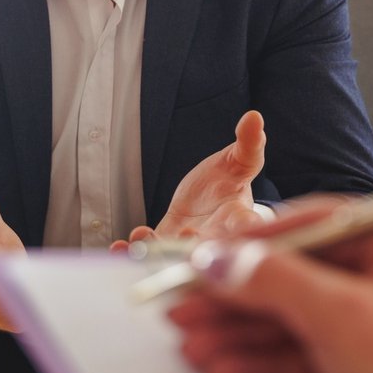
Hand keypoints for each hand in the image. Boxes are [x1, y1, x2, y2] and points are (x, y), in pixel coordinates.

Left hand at [111, 111, 268, 250]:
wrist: (208, 199)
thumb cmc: (228, 181)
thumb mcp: (239, 160)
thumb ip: (248, 144)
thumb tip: (254, 117)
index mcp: (239, 217)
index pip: (249, 225)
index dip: (247, 228)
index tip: (239, 229)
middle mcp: (215, 239)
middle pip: (210, 248)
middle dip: (197, 246)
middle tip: (187, 236)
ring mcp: (187, 247)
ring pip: (174, 255)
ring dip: (157, 249)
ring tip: (143, 237)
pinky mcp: (163, 245)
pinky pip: (148, 252)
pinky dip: (132, 252)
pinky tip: (119, 247)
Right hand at [166, 205, 372, 372]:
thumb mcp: (345, 318)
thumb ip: (276, 282)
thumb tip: (225, 260)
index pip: (319, 222)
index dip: (257, 242)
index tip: (207, 254)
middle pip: (301, 272)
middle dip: (240, 293)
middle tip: (186, 300)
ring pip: (297, 317)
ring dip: (243, 331)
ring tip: (193, 340)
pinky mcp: (369, 370)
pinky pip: (305, 356)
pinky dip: (264, 363)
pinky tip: (225, 368)